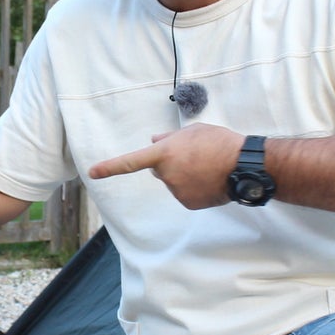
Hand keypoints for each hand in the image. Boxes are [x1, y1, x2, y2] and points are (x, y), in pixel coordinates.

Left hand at [88, 123, 242, 209]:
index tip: (93, 173)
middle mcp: (166, 174)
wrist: (242, 166)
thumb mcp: (192, 131)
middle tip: (193, 156)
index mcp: (164, 153)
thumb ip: (169, 137)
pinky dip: (194, 188)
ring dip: (184, 176)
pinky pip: (185, 194)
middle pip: (159, 170)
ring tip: (207, 167)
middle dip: (170, 164)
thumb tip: (153, 139)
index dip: (110, 167)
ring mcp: (176, 191)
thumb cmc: (218, 142)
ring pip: (174, 182)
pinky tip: (209, 180)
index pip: (131, 161)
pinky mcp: (188, 203)